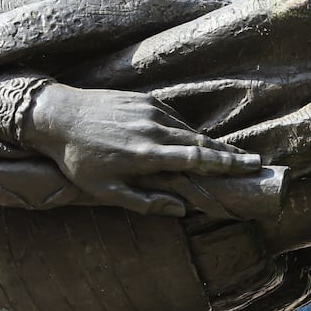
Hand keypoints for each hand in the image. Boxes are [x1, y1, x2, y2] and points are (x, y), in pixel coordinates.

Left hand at [22, 83, 260, 215]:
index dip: (227, 165)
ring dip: (210, 143)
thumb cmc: (77, 159)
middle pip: (202, 143)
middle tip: (254, 163)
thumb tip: (180, 210)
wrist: (56, 116)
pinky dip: (186, 130)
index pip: (197, 159)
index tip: (250, 167)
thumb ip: (144, 202)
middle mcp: (153, 129)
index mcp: (146, 154)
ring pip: (188, 129)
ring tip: (229, 155)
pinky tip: (194, 140)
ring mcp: (149, 111)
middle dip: (229, 154)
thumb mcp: (104, 190)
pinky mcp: (143, 100)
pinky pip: (173, 118)